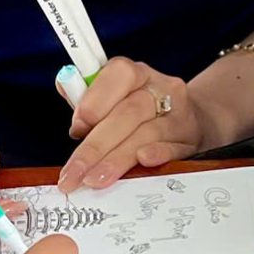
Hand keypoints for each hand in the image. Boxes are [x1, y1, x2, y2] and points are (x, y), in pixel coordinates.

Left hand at [57, 58, 200, 191]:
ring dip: (117, 159)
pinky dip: (158, 154)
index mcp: (136, 73)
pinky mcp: (190, 139)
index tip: (76, 128)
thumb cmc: (139, 112)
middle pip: (127, 113)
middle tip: (75, 172)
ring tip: (95, 179)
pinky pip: (174, 147)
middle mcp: (160, 89)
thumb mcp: (114, 98)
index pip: (118, 75)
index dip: (95, 101)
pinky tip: (142, 163)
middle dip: (96, 146)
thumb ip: (87, 96)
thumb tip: (64, 85)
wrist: (189, 120)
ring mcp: (179, 114)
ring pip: (146, 134)